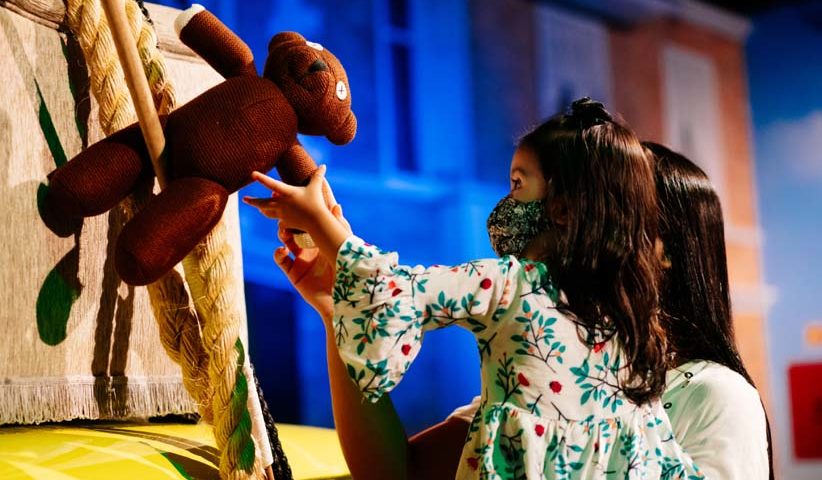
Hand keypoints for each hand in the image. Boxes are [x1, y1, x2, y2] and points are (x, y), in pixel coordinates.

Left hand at [243, 165, 328, 232]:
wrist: (316, 221)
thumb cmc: (316, 202)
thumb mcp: (316, 187)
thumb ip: (318, 176)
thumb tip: (324, 165)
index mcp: (287, 193)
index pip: (272, 184)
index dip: (261, 178)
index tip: (252, 174)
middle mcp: (281, 203)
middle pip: (262, 203)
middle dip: (252, 201)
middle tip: (244, 199)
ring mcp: (282, 214)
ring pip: (267, 212)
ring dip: (262, 209)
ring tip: (259, 209)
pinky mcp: (285, 222)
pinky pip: (279, 221)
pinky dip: (278, 220)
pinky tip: (278, 220)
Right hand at [274, 204, 349, 318]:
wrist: (340, 300)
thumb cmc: (347, 273)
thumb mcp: (343, 247)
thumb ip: (340, 227)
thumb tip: (337, 205)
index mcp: (323, 239)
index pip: (311, 220)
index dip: (304, 209)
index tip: (297, 194)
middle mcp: (311, 247)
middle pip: (295, 226)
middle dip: (288, 217)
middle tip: (281, 206)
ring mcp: (301, 259)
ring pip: (285, 240)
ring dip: (282, 232)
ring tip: (283, 230)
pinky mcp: (294, 272)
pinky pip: (281, 260)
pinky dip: (278, 253)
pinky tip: (281, 249)